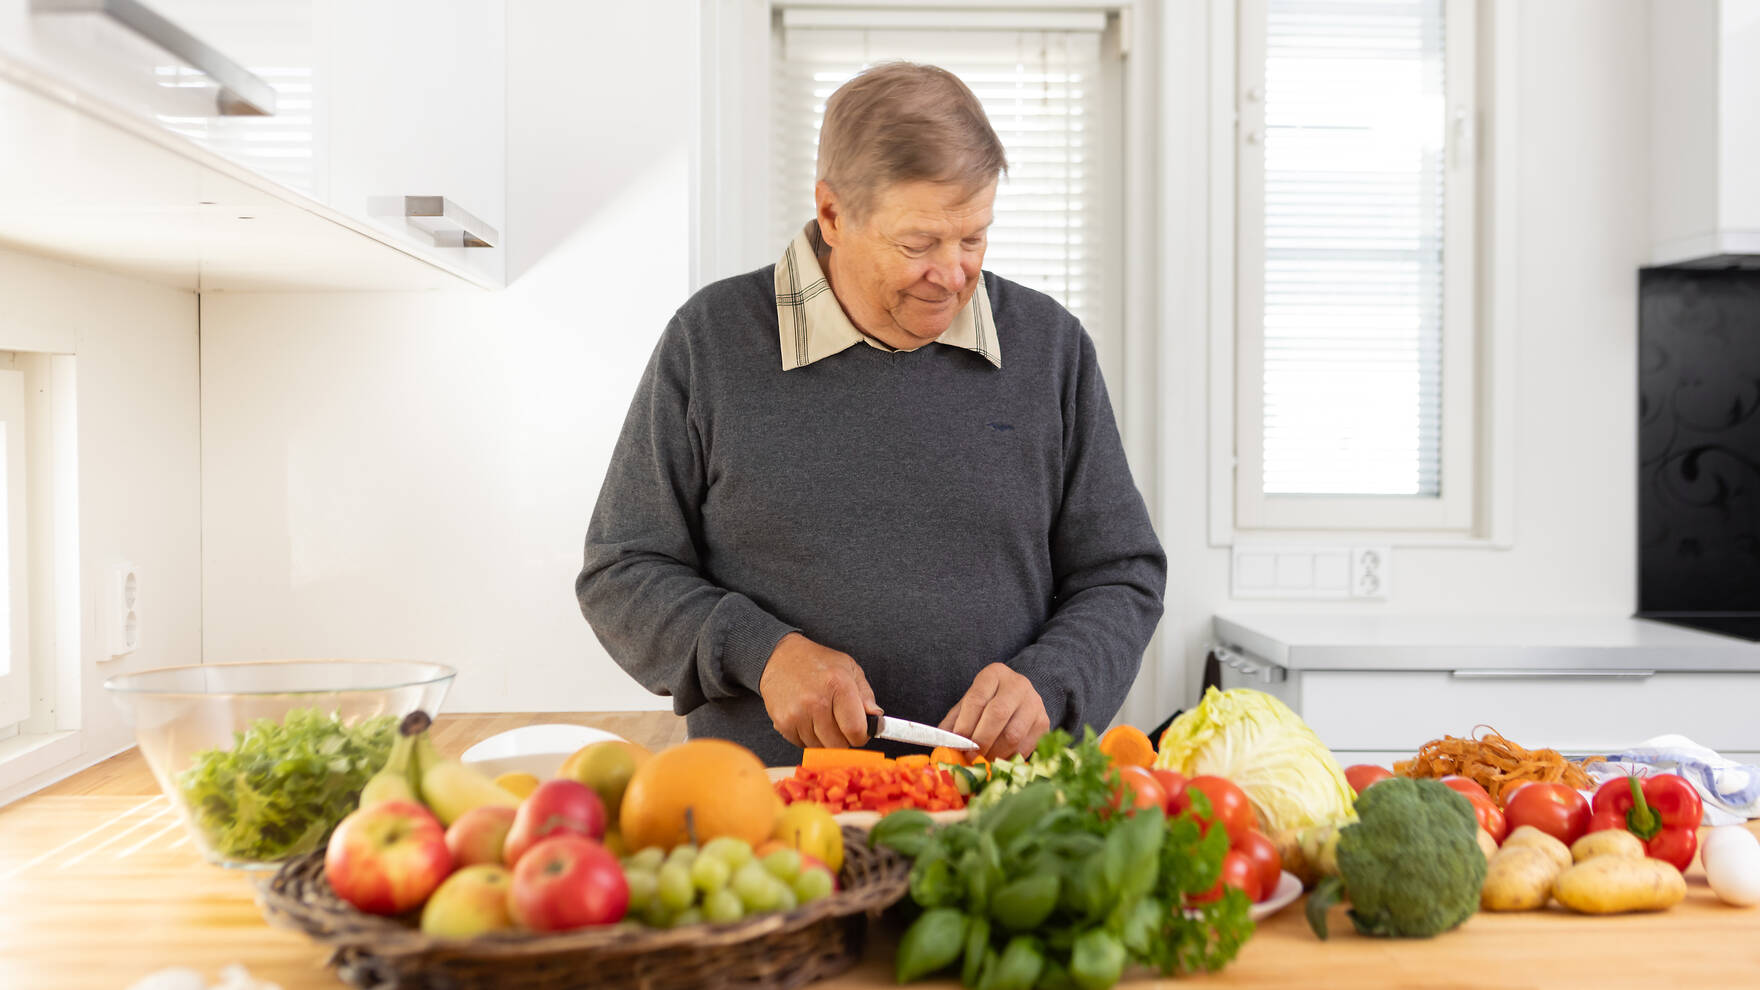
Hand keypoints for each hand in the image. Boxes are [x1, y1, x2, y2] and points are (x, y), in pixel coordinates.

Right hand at [759, 633, 882, 748]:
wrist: (778, 657)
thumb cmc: (816, 662)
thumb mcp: (848, 667)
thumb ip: (866, 695)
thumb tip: (876, 719)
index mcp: (838, 685)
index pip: (856, 730)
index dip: (861, 736)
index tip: (860, 732)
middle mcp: (817, 702)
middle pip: (839, 745)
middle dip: (844, 739)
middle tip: (840, 725)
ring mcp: (797, 714)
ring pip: (821, 748)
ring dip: (825, 739)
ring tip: (822, 718)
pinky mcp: (783, 723)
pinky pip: (803, 745)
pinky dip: (808, 738)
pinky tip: (808, 720)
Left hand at [939, 663, 1050, 758]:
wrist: (1019, 698)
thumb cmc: (987, 703)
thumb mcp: (968, 705)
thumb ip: (954, 723)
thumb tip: (941, 749)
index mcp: (994, 674)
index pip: (977, 698)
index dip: (966, 723)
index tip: (957, 742)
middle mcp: (1017, 684)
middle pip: (998, 714)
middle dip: (981, 740)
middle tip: (970, 757)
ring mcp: (1034, 703)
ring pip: (1014, 734)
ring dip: (994, 753)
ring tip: (983, 762)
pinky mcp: (1044, 722)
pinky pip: (1025, 746)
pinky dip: (1008, 758)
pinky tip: (998, 761)